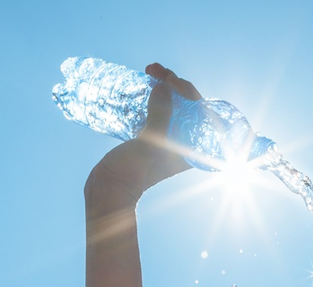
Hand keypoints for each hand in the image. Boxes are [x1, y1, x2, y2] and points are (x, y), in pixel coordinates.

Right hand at [85, 63, 202, 201]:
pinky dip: (154, 94)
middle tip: (156, 70)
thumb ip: (160, 117)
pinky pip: (158, 109)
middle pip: (189, 106)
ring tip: (149, 70)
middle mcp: (184, 143)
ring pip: (173, 105)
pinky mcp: (151, 135)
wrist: (109, 190)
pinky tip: (144, 83)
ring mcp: (168, 138)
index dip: (191, 92)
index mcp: (192, 149)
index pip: (204, 114)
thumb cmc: (131, 174)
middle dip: (176, 84)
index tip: (171, 80)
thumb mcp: (148, 145)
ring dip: (165, 85)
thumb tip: (165, 86)